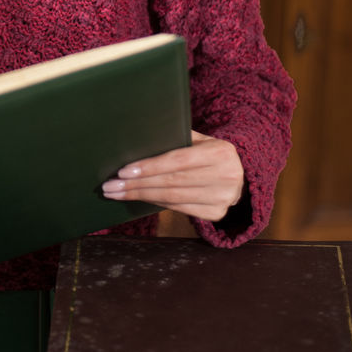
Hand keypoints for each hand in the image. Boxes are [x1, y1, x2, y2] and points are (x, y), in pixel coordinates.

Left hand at [101, 131, 244, 221]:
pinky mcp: (216, 213)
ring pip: (172, 198)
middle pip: (171, 182)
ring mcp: (221, 198)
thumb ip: (176, 137)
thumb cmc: (209, 152)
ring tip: (116, 193)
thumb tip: (138, 137)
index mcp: (220, 153)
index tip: (123, 171)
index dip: (149, 167)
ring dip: (140, 196)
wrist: (241, 176)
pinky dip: (155, 202)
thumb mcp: (200, 139)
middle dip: (136, 185)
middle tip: (110, 186)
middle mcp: (225, 177)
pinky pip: (178, 208)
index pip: (177, 161)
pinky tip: (138, 198)